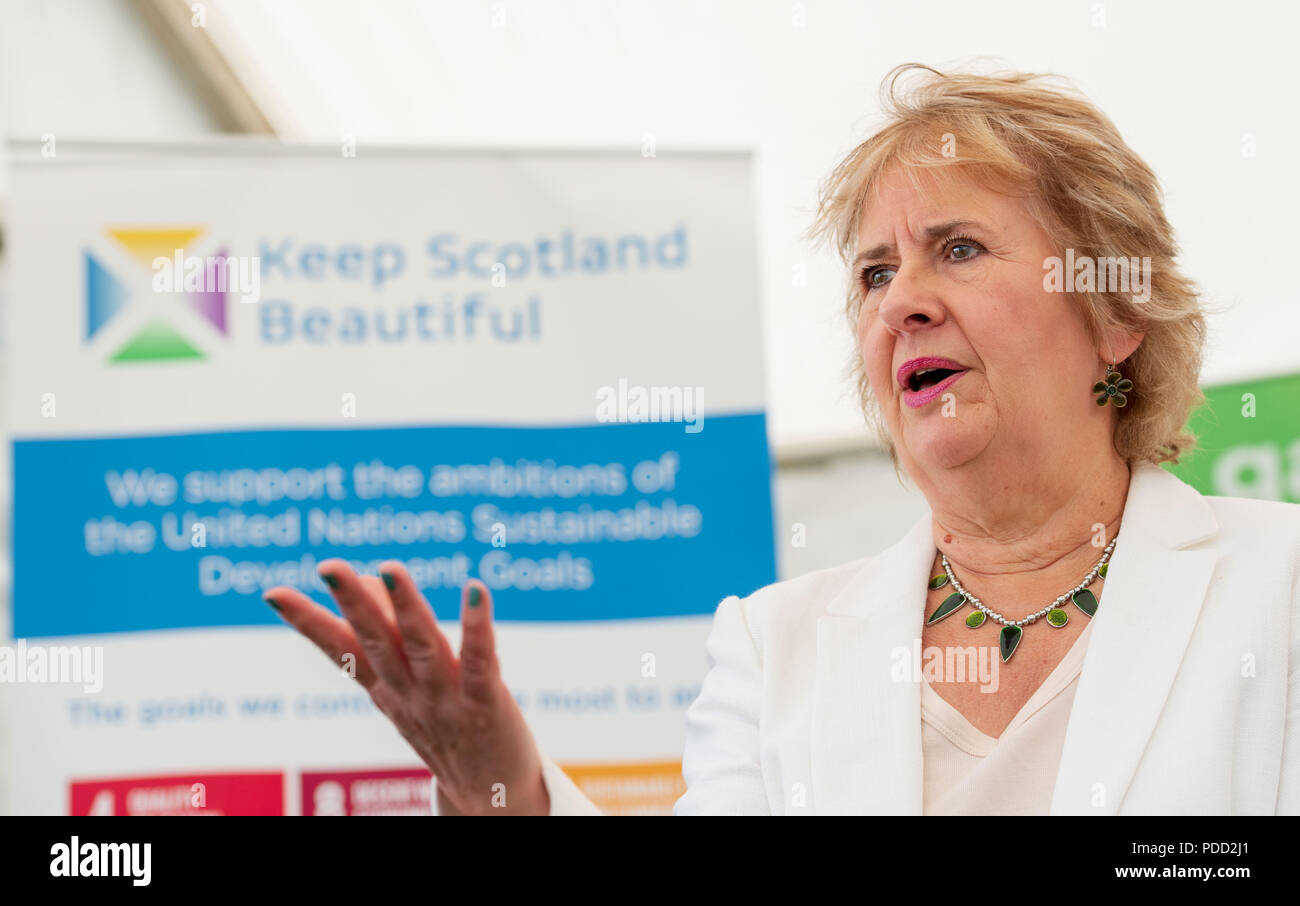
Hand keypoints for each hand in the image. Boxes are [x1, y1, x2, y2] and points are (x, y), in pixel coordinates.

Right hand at [265, 560, 549, 814]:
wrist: (490, 797)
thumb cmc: (451, 731)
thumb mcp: (410, 686)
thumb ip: (391, 635)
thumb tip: (371, 579)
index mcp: (386, 688)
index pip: (342, 650)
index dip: (308, 623)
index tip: (272, 593)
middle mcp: (408, 693)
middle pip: (375, 642)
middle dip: (351, 602)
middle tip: (328, 566)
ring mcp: (445, 701)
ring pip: (421, 646)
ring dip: (405, 606)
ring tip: (389, 568)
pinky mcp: (486, 705)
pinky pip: (480, 662)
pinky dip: (476, 628)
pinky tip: (476, 591)